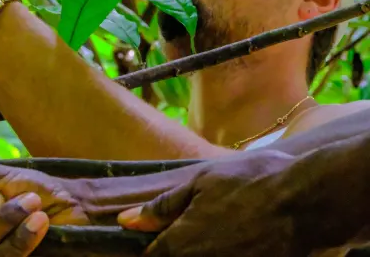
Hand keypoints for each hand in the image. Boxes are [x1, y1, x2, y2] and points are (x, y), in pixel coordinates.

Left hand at [117, 150, 300, 255]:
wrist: (306, 201)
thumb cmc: (251, 183)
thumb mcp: (201, 183)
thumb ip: (161, 207)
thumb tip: (126, 221)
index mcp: (182, 244)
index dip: (148, 249)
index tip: (150, 240)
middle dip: (171, 251)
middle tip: (189, 231)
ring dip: (197, 252)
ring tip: (214, 231)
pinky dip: (224, 253)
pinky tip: (232, 241)